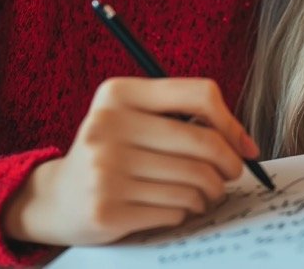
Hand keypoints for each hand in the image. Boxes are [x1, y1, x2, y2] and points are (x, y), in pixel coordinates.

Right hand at [0, 77, 258, 246]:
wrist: (58, 197)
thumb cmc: (113, 153)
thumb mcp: (134, 118)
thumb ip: (183, 118)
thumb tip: (245, 145)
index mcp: (118, 93)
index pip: (199, 94)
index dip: (231, 123)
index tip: (243, 146)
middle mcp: (108, 126)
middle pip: (203, 143)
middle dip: (229, 165)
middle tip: (230, 175)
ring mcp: (104, 169)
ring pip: (193, 182)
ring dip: (208, 193)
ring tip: (202, 193)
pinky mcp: (106, 208)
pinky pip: (174, 210)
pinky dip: (185, 211)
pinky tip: (174, 206)